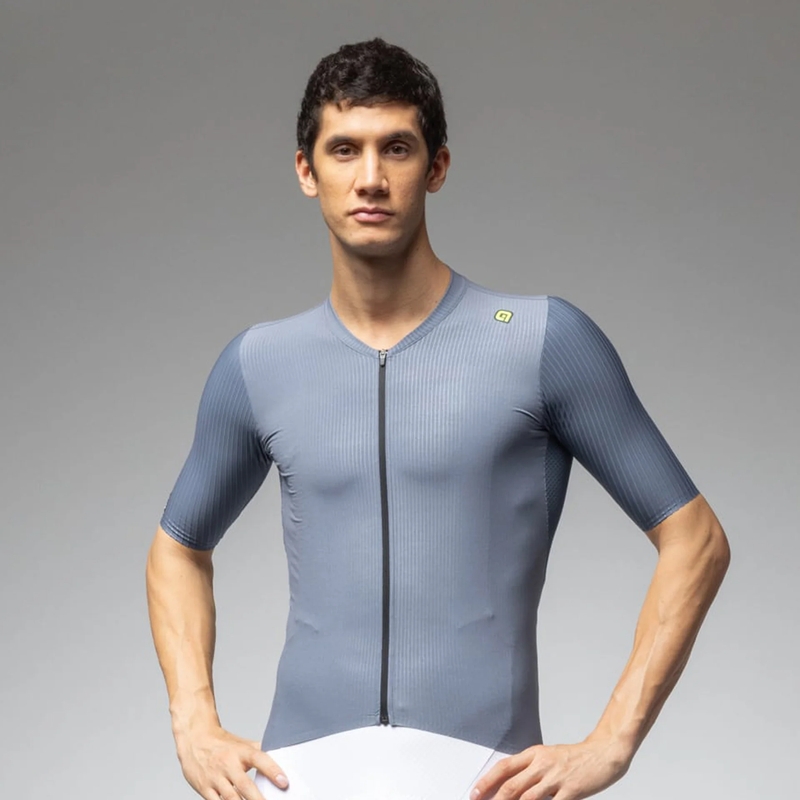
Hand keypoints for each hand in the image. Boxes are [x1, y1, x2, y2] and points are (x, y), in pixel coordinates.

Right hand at [176, 725, 288, 799]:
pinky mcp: (204, 788)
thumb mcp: (241, 744)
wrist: (194, 738)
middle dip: (258, 799)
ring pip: (231, 798)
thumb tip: (280, 755)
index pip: (259, 759)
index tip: (284, 782)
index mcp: (240, 752)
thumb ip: (258, 751)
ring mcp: (215, 778)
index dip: (272, 770)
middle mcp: (228, 764)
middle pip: (245, 785)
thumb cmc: (221, 743)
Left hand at [469, 739, 629, 799]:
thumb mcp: (548, 757)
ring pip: (527, 798)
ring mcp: (556, 778)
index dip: (487, 781)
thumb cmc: (575, 758)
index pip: (504, 767)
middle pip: (511, 785)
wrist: (603, 753)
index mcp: (534, 754)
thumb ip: (530, 769)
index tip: (475, 793)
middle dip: (494, 799)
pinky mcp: (571, 791)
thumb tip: (510, 785)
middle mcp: (542, 765)